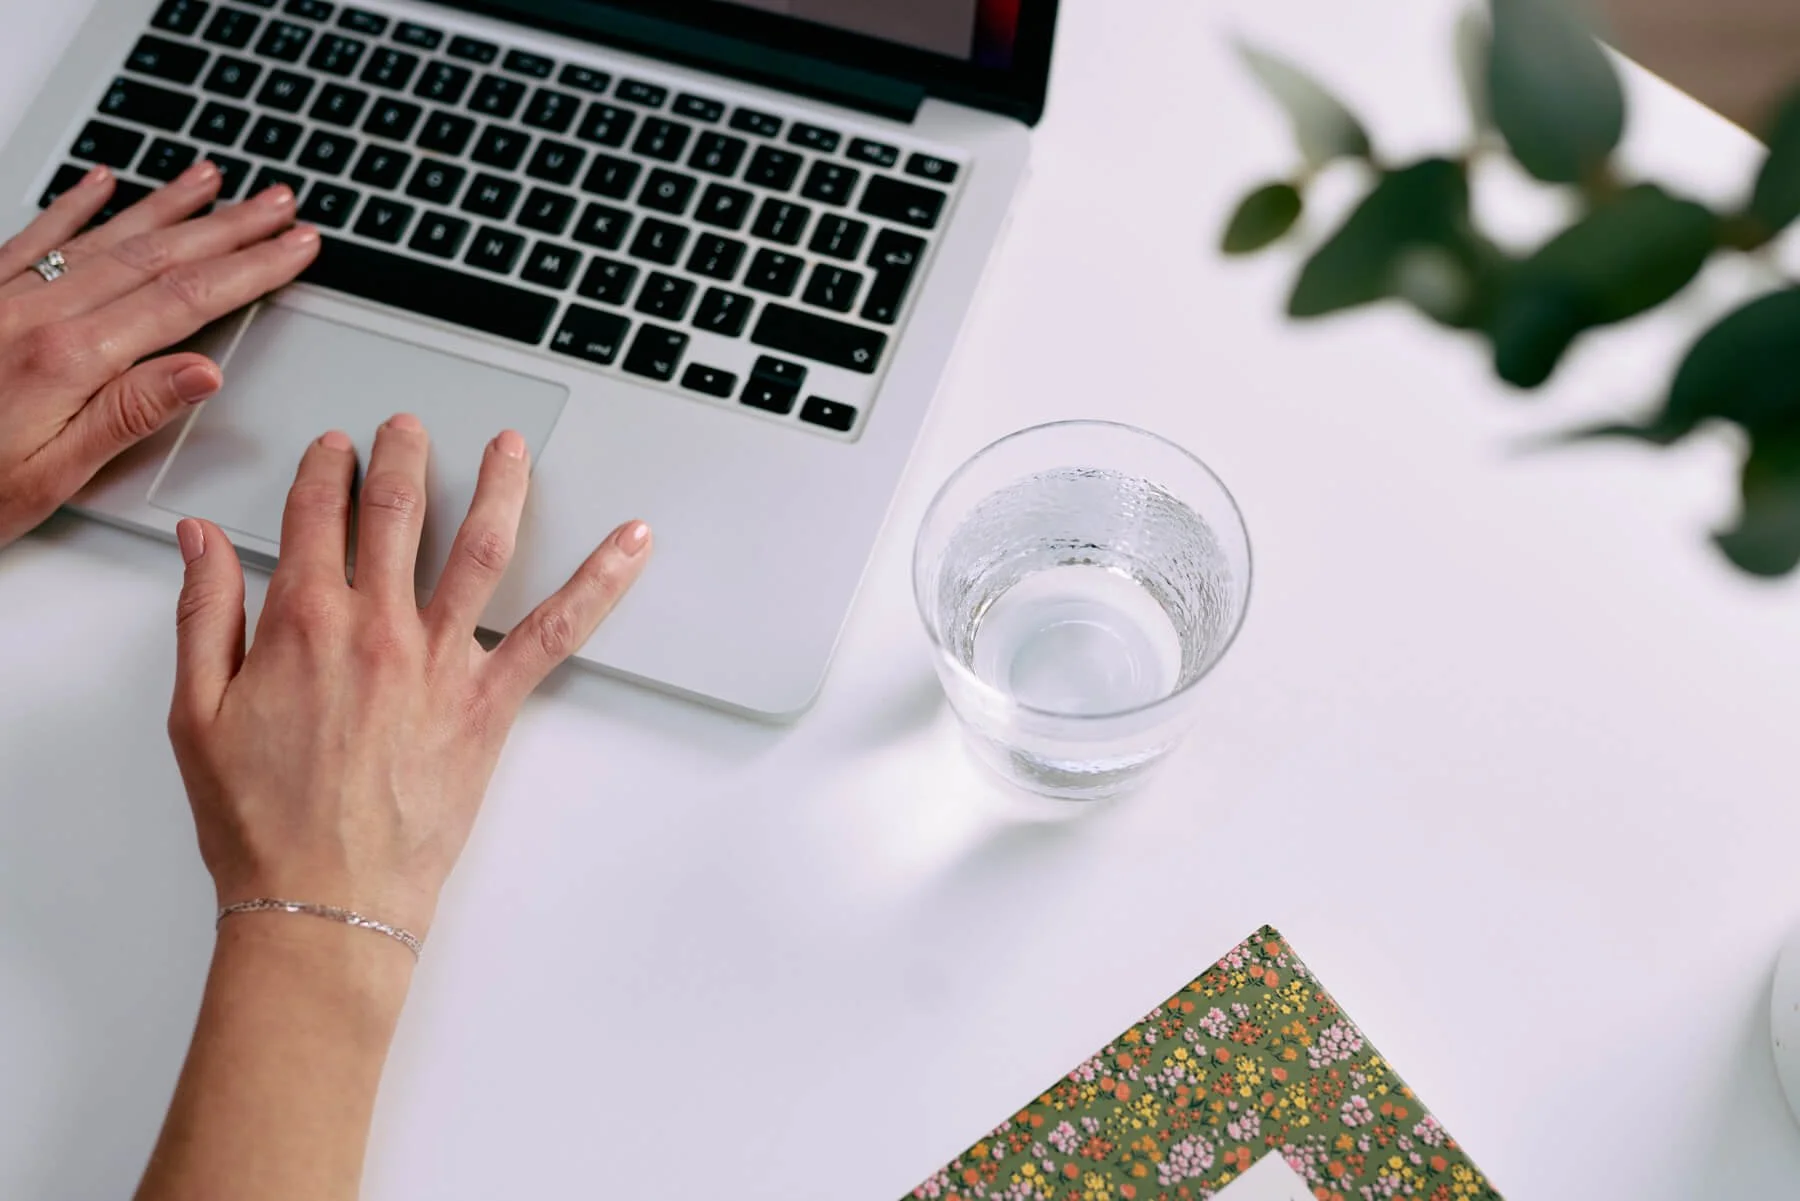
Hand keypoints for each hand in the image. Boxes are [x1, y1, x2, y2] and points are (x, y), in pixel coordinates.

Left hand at [0, 162, 316, 547]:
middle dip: (228, 228)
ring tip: (216, 180)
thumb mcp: (53, 475)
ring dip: (169, 205)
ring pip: (105, 236)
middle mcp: (38, 313)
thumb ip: (129, 414)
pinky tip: (105, 183)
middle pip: (155, 256)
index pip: (184, 300)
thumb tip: (203, 371)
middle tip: (281, 205)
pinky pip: (36, 235)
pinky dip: (77, 205)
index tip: (296, 249)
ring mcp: (6, 296)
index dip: (250, 270)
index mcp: (70, 358)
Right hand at [166, 416, 652, 937]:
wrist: (323, 900)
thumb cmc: (261, 822)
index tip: (334, 450)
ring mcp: (442, 661)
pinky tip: (631, 544)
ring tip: (509, 446)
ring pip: (481, 547)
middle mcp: (379, 628)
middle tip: (409, 428)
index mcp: (303, 624)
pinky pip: (556, 629)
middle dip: (404, 458)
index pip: (317, 517)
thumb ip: (204, 613)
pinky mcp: (490, 702)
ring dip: (498, 485)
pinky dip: (601, 580)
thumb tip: (200, 540)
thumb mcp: (197, 713)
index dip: (326, 472)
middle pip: (400, 513)